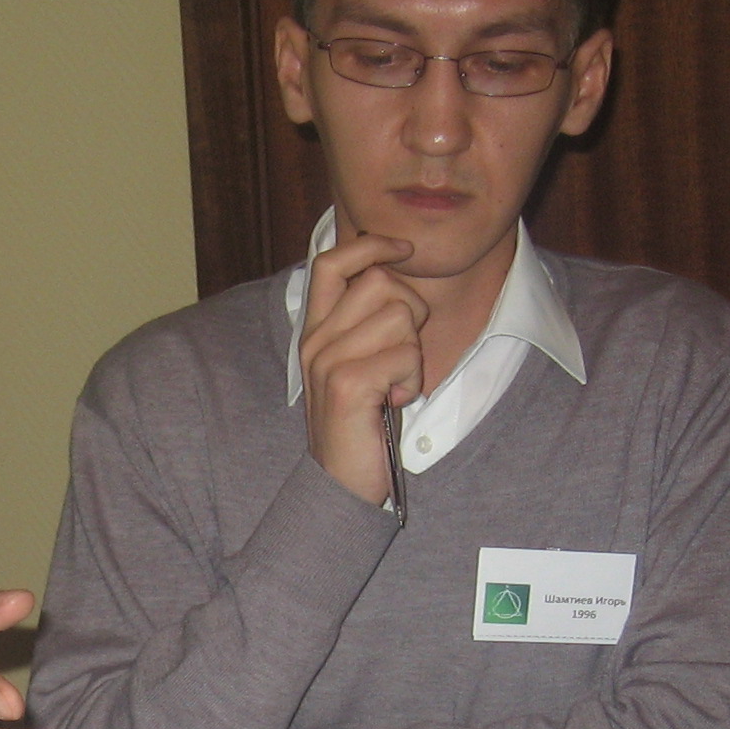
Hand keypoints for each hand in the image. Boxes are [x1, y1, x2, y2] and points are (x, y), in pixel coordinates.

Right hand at [299, 228, 423, 506]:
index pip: (332, 262)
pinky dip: (412, 380)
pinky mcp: (346, 384)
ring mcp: (327, 361)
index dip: (371, 245)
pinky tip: (394, 402)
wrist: (340, 483)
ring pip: (400, 315)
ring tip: (396, 385)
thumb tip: (394, 275)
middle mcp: (315, 341)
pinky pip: (404, 354)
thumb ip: (366, 324)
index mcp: (315, 331)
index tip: (404, 249)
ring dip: (414, 353)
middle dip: (412, 312)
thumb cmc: (360, 425)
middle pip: (381, 281)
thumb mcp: (358, 365)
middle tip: (402, 356)